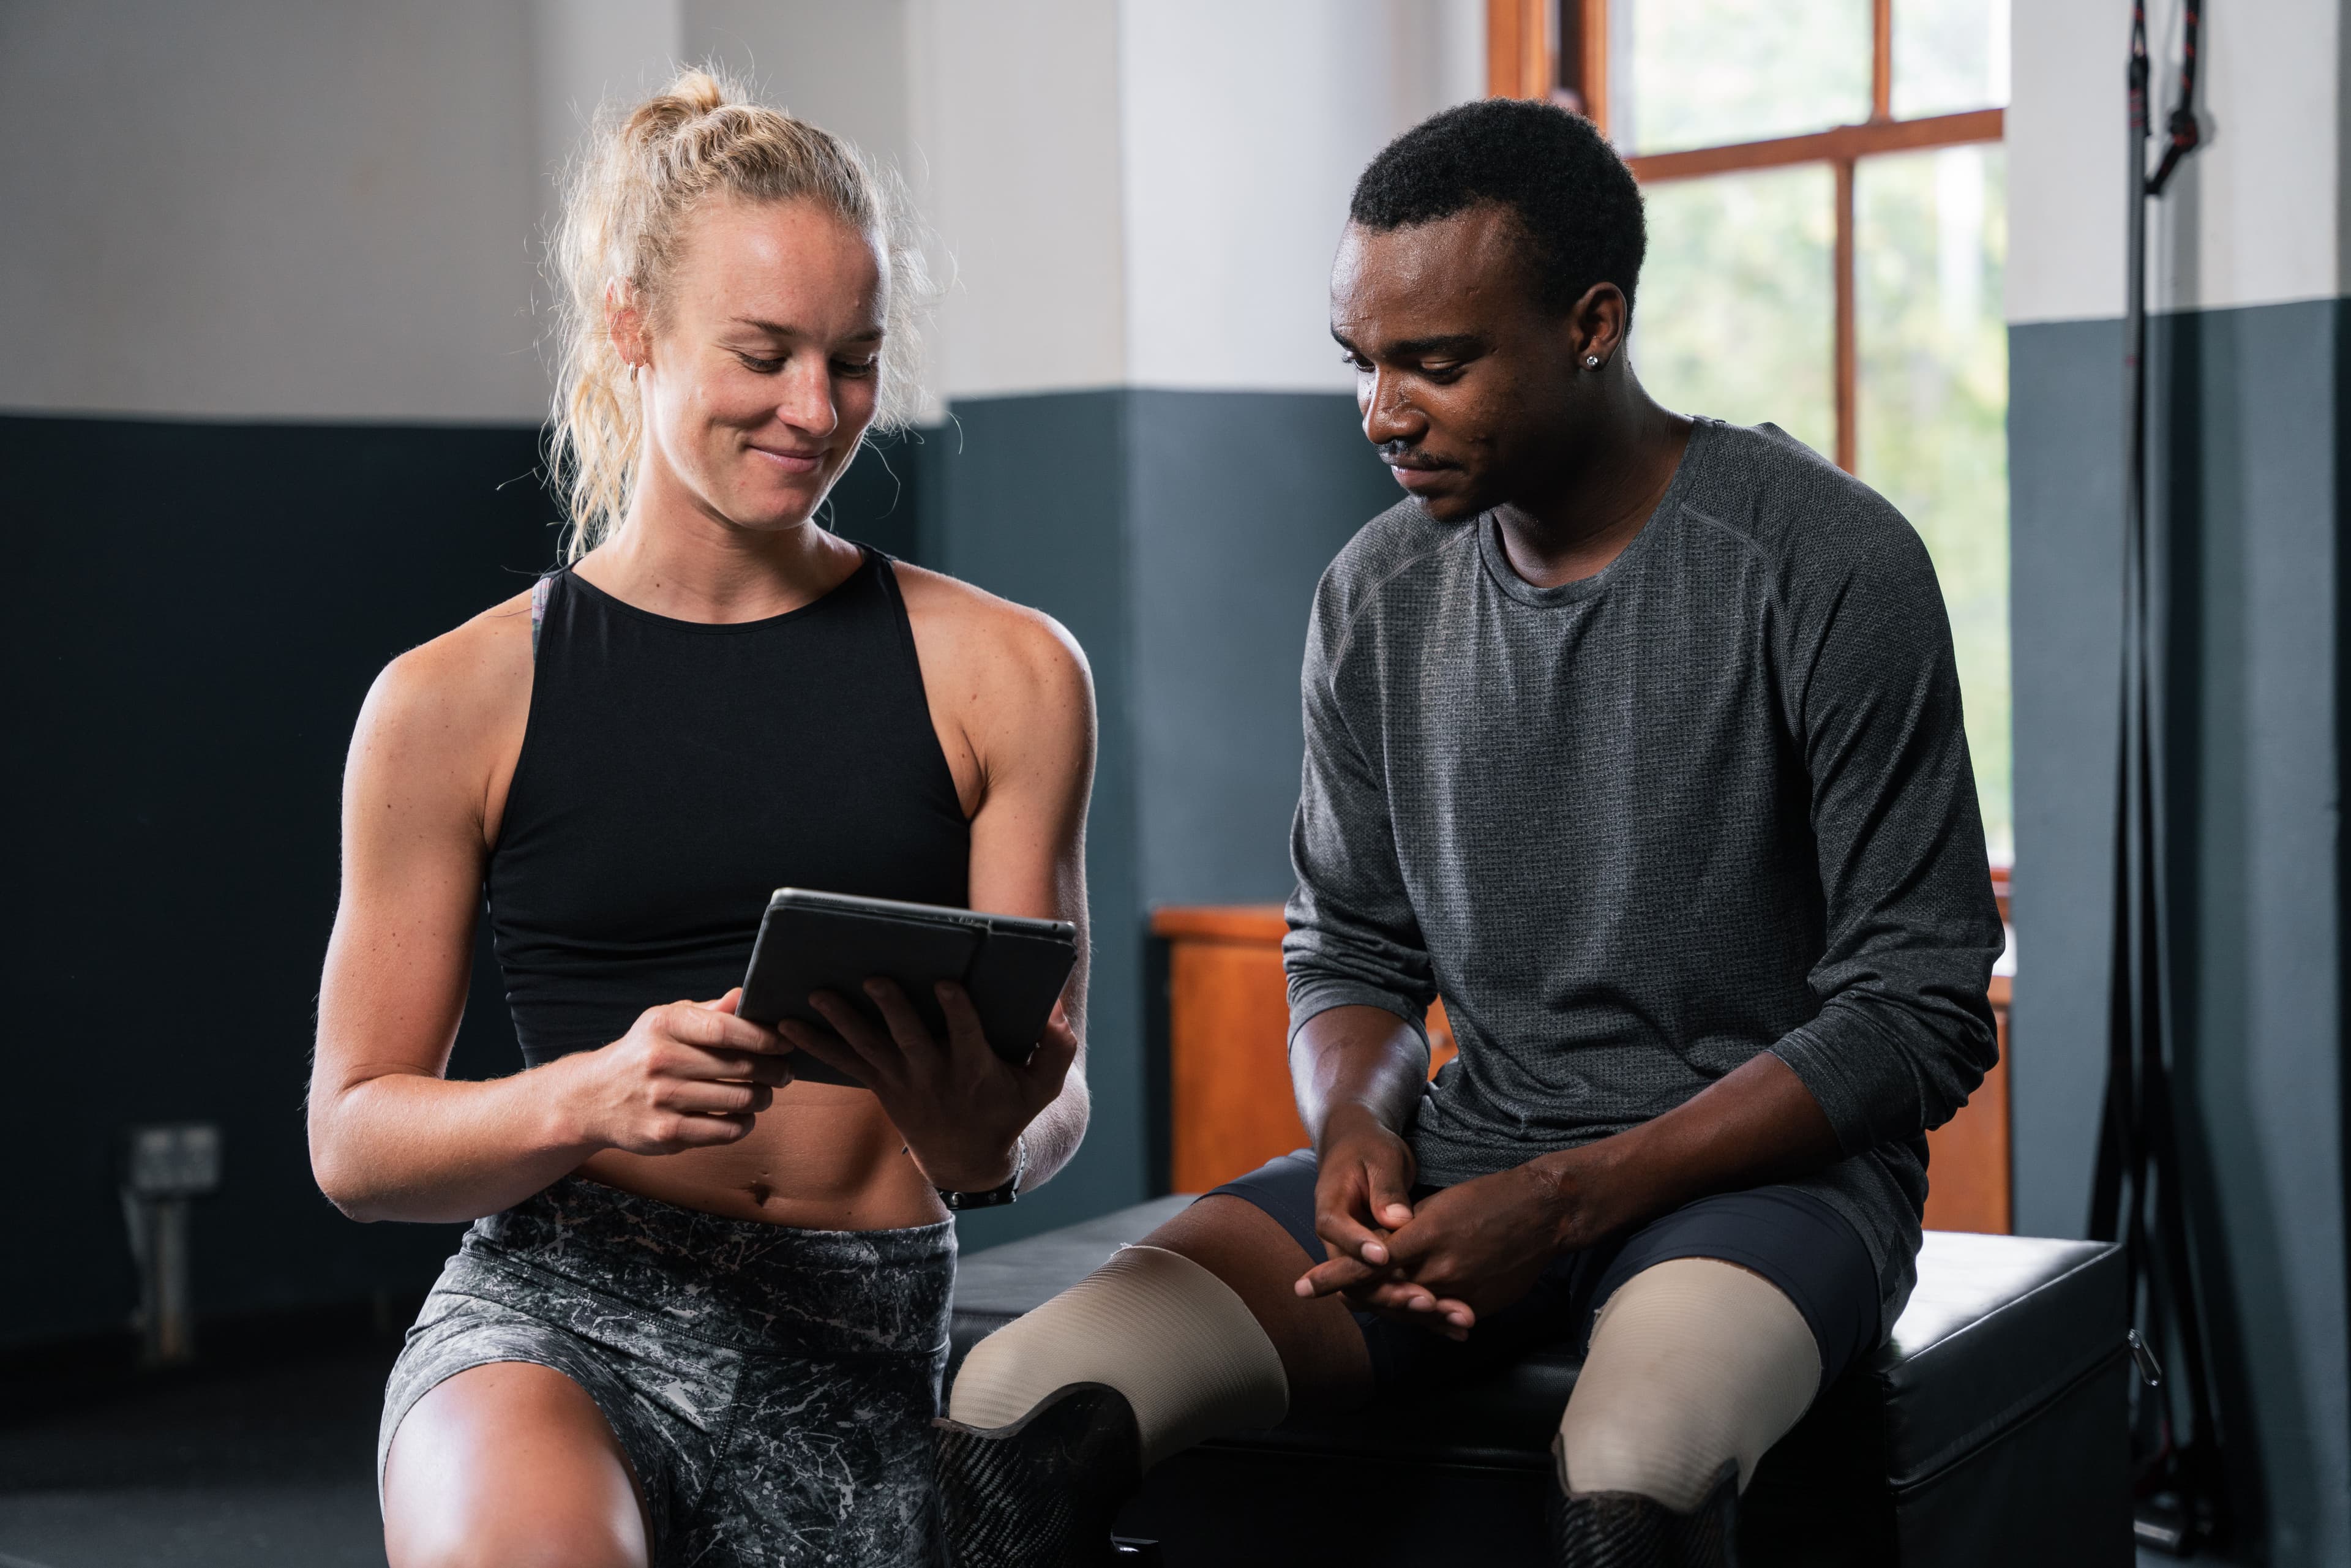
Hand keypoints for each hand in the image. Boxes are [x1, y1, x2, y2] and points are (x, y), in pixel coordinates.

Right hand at [563, 989, 792, 1154]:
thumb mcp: (666, 1021)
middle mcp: (661, 1061)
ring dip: (763, 1098)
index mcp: (665, 1025)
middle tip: (785, 1072)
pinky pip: (724, 1131)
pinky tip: (744, 1116)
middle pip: (740, 1067)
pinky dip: (744, 1124)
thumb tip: (746, 996)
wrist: (592, 1098)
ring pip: (738, 1100)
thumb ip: (709, 1012)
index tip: (785, 1042)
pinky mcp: (665, 1134)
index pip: (726, 1030)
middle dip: (774, 1070)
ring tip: (766, 1093)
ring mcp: (662, 1100)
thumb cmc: (643, 1053)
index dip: (764, 1037)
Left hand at [781, 980, 1078, 1192]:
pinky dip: (815, 1045)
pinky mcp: (881, 1085)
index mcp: (975, 1068)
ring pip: (869, 1047)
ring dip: (842, 1021)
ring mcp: (903, 1081)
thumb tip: (1054, 1006)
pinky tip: (787, 1026)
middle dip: (893, 1008)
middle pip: (910, 1038)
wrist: (966, 1159)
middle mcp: (934, 1075)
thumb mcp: (1042, 1085)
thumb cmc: (1008, 1110)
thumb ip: (1055, 1047)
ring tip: (817, 995)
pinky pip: (845, 1063)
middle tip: (875, 978)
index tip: (946, 983)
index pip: (966, 1034)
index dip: (957, 1010)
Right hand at [1288, 1103, 1474, 1334]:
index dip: (1360, 1248)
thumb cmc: (1369, 1149)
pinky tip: (1454, 1322)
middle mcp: (1340, 1244)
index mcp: (1331, 1212)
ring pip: (1378, 1295)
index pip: (1340, 1234)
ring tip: (1454, 1318)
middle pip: (1358, 1281)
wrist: (1356, 1150)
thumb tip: (1397, 1220)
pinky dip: (1421, 1309)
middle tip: (1429, 1301)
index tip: (1384, 1257)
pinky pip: (1395, 1292)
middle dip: (1393, 1294)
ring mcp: (1359, 1259)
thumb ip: (1386, 1190)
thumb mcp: (1379, 1160)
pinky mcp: (1379, 1266)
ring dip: (1413, 1310)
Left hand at [1297, 1148, 1625, 1337]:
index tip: (1302, 1287)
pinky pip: (1445, 1319)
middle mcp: (1436, 1268)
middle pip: (1384, 1295)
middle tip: (1338, 1300)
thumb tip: (1381, 1250)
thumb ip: (1408, 1232)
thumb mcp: (1438, 1207)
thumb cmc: (1487, 1197)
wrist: (1541, 1212)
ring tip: (1384, 1306)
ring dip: (1396, 1310)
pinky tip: (1427, 1318)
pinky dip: (1432, 1319)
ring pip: (1413, 1311)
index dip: (1332, 1278)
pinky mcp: (1479, 1304)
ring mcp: (1459, 1290)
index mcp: (1420, 1237)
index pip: (1365, 1263)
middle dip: (1363, 1299)